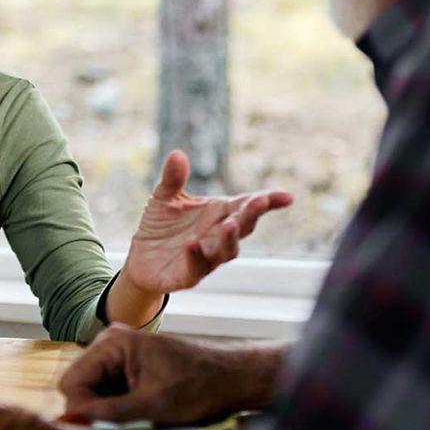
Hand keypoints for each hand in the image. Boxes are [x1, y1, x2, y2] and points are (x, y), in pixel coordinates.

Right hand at [57, 325, 281, 424]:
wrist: (234, 378)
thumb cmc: (200, 387)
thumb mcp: (152, 406)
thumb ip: (109, 413)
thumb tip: (71, 423)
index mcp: (113, 343)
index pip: (72, 383)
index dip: (80, 412)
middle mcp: (110, 343)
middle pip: (80, 387)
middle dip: (93, 412)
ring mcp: (119, 354)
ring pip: (93, 393)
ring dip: (107, 413)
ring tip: (135, 423)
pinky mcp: (128, 367)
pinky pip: (108, 392)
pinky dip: (118, 409)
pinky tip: (139, 416)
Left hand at [120, 150, 292, 295]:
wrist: (142, 258)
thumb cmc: (162, 225)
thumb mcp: (164, 197)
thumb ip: (173, 179)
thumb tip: (177, 154)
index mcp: (219, 213)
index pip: (246, 205)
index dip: (268, 201)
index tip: (287, 197)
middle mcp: (218, 236)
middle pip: (242, 226)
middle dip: (252, 214)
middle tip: (260, 201)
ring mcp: (207, 257)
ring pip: (226, 251)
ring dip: (230, 238)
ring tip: (230, 224)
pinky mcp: (189, 276)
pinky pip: (196, 267)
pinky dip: (196, 256)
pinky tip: (192, 244)